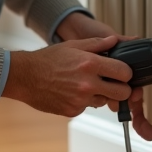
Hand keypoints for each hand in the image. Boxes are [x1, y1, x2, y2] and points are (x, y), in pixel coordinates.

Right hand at [50, 13, 151, 140]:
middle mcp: (88, 84)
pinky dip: (84, 101)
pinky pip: (88, 107)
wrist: (25, 77)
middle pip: (122, 93)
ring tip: (86, 84)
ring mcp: (80, 100)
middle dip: (121, 88)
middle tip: (113, 83)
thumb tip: (114, 41)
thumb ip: (96, 44)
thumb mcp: (72, 45)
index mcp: (90, 64)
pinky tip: (72, 91)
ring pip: (105, 101)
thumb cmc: (47, 60)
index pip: (124, 73)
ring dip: (101, 95)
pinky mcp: (73, 111)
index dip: (126, 73)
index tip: (122, 72)